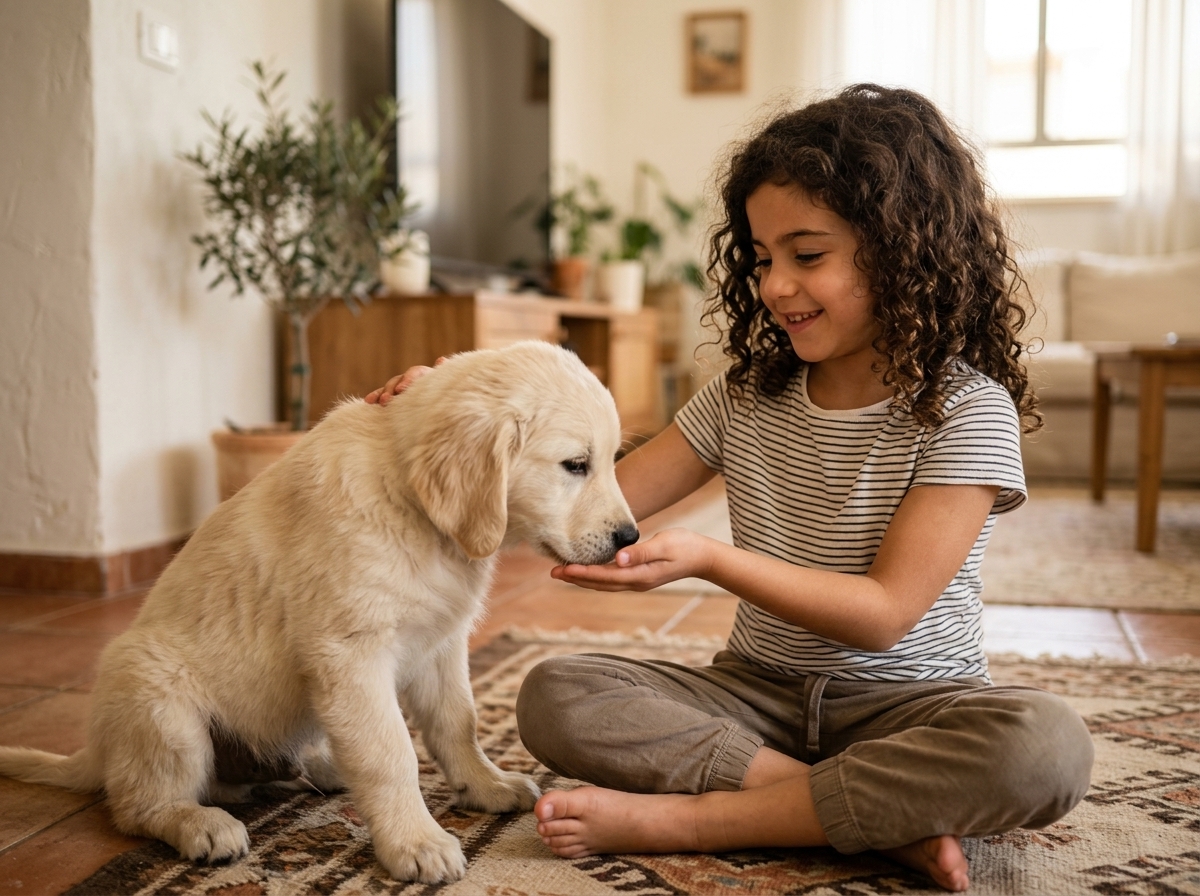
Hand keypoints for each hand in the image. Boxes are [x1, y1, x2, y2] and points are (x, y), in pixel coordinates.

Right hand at [365, 357, 445, 404]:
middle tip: (387, 400)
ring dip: (383, 393)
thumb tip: (441, 360)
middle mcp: (417, 380)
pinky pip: (385, 395)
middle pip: (401, 379)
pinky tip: (368, 401)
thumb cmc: (451, 399)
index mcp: (431, 376)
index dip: (408, 380)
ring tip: (376, 402)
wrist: (452, 412)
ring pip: (391, 387)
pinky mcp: (399, 398)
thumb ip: (444, 376)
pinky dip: (377, 397)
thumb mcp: (450, 387)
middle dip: (392, 388)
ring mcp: (407, 388)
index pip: (417, 373)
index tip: (400, 390)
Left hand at [550, 528, 712, 591]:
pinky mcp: (639, 575)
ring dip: (583, 578)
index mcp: (639, 575)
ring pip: (604, 583)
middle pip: (600, 583)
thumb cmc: (686, 547)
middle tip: (553, 571)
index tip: (563, 569)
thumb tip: (619, 559)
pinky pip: (612, 578)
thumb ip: (642, 552)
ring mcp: (637, 580)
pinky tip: (588, 569)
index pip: (604, 577)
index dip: (582, 573)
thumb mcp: (664, 545)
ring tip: (564, 572)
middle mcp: (635, 581)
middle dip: (576, 578)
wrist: (704, 557)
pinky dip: (596, 575)